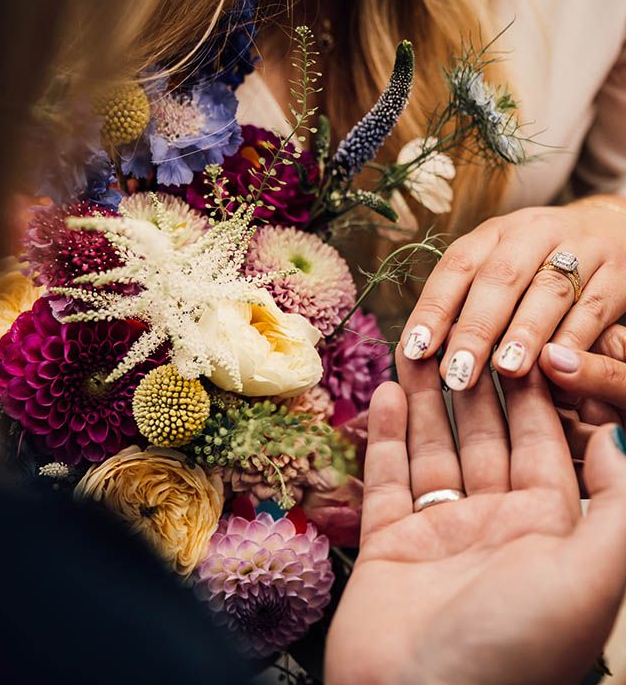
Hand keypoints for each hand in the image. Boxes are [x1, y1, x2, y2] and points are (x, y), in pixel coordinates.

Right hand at [325, 350, 625, 684]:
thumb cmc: (515, 650)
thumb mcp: (590, 577)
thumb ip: (616, 507)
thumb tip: (624, 435)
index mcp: (547, 533)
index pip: (545, 446)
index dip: (534, 395)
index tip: (520, 343)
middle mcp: (494, 527)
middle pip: (483, 439)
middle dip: (473, 387)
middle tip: (460, 333)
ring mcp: (438, 535)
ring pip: (431, 451)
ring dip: (422, 401)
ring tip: (415, 350)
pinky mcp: (389, 545)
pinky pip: (387, 479)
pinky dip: (385, 436)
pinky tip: (384, 394)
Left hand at [399, 199, 625, 389]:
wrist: (611, 229)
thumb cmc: (534, 266)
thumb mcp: (497, 270)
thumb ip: (463, 305)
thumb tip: (417, 355)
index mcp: (492, 234)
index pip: (456, 267)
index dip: (433, 309)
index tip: (414, 350)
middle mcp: (532, 234)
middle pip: (499, 278)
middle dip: (476, 328)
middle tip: (457, 372)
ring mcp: (580, 249)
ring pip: (549, 290)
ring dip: (526, 331)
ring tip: (506, 368)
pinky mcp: (618, 273)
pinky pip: (595, 305)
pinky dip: (575, 338)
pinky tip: (555, 365)